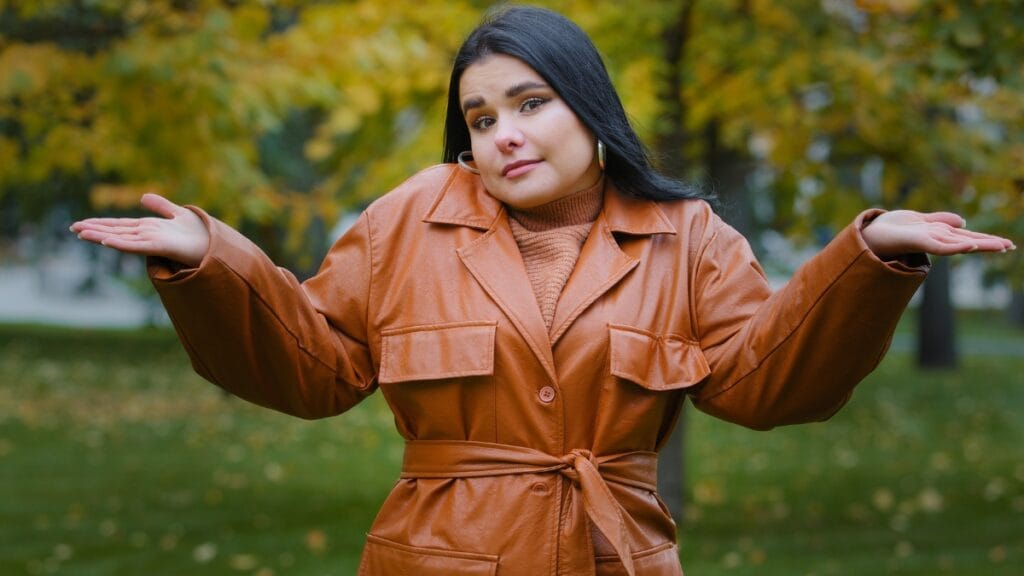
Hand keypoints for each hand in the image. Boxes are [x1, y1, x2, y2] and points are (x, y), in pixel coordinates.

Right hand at [70, 193, 209, 267]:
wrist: (215, 244)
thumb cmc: (200, 232)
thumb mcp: (177, 213)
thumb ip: (160, 205)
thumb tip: (143, 196)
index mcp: (149, 228)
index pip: (120, 226)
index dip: (101, 224)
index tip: (81, 224)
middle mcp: (147, 235)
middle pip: (116, 232)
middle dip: (95, 230)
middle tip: (73, 229)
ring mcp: (152, 242)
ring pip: (122, 238)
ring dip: (102, 236)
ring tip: (82, 234)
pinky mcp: (160, 247)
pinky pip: (138, 246)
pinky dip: (122, 243)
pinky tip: (107, 241)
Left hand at [862, 210, 1014, 258]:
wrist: (867, 234)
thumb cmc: (890, 229)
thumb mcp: (919, 219)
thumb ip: (940, 220)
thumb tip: (963, 220)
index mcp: (937, 233)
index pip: (966, 236)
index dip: (985, 239)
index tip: (1006, 244)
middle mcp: (935, 238)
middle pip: (967, 240)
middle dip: (988, 243)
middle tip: (1011, 247)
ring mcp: (926, 240)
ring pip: (958, 242)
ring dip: (979, 244)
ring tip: (1000, 246)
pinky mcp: (916, 241)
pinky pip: (938, 245)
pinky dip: (954, 246)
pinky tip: (969, 246)